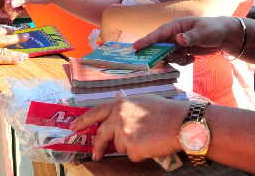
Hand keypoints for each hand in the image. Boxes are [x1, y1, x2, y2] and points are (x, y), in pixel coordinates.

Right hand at [0, 27, 27, 67]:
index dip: (4, 30)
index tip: (10, 29)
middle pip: (4, 35)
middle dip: (15, 35)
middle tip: (24, 34)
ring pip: (8, 44)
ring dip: (18, 42)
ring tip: (28, 41)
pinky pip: (5, 57)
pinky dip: (14, 58)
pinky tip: (22, 58)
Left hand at [70, 95, 187, 161]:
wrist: (181, 122)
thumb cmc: (166, 111)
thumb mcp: (141, 101)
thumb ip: (126, 106)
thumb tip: (116, 111)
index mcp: (120, 103)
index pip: (95, 112)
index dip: (83, 121)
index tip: (73, 127)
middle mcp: (118, 116)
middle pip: (102, 135)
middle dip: (98, 146)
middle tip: (96, 154)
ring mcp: (123, 131)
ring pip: (120, 146)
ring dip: (131, 146)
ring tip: (148, 137)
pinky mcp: (131, 146)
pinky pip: (132, 155)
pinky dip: (141, 153)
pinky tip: (152, 144)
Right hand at [133, 16, 241, 64]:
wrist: (225, 36)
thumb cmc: (214, 28)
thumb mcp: (204, 32)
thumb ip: (191, 36)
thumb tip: (178, 39)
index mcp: (175, 26)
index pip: (157, 34)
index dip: (146, 41)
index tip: (135, 48)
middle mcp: (173, 35)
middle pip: (159, 47)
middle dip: (160, 56)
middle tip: (166, 64)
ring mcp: (177, 44)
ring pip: (167, 56)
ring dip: (175, 60)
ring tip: (189, 57)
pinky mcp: (182, 51)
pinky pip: (175, 60)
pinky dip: (182, 62)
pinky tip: (192, 58)